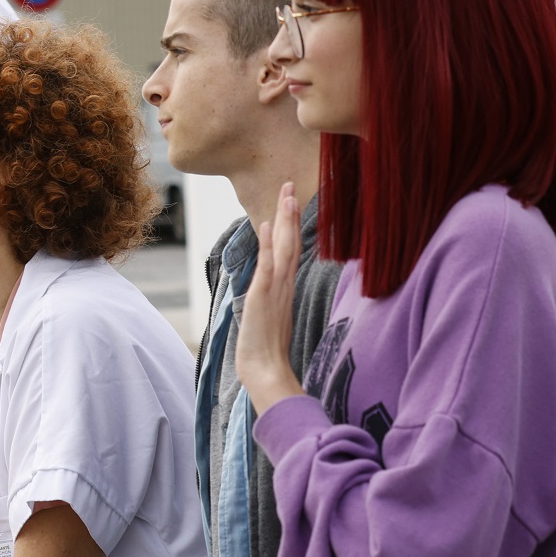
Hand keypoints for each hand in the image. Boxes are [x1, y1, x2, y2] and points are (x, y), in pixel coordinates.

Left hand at [234, 181, 305, 413]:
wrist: (265, 371)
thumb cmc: (265, 349)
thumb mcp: (269, 315)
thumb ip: (272, 298)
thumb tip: (269, 287)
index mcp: (285, 288)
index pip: (290, 249)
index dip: (291, 225)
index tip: (290, 201)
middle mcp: (284, 285)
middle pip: (290, 242)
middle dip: (289, 213)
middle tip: (289, 185)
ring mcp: (276, 290)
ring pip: (283, 248)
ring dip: (284, 221)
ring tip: (286, 194)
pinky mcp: (263, 297)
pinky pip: (267, 267)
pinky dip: (267, 245)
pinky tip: (266, 225)